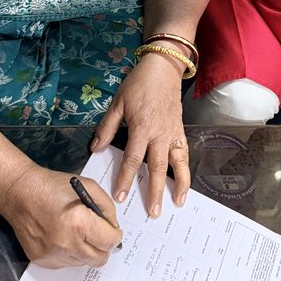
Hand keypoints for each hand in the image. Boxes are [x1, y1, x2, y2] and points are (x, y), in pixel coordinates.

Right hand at [0, 163, 120, 267]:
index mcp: (79, 223)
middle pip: (99, 259)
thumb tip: (113, 228)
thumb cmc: (53, 186)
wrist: (20, 193)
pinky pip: (66, 263)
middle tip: (99, 234)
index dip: (115, 235)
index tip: (113, 231)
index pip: (110, 242)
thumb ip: (107, 208)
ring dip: (86, 250)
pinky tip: (63, 236)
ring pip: (83, 263)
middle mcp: (66, 244)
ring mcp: (52, 255)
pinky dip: (70, 253)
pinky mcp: (41, 260)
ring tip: (77, 232)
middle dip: (103, 246)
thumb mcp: (88, 187)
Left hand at [91, 51, 190, 216]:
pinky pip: (184, 153)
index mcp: (142, 127)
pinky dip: (185, 169)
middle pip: (158, 167)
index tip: (120, 196)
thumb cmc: (138, 84)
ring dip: (179, 184)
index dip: (125, 178)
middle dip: (155, 191)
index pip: (133, 159)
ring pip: (178, 163)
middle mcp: (160, 134)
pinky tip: (184, 182)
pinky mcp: (180, 130)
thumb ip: (107, 127)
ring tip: (178, 202)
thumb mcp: (118, 103)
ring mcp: (173, 133)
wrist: (163, 69)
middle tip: (154, 212)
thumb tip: (95, 148)